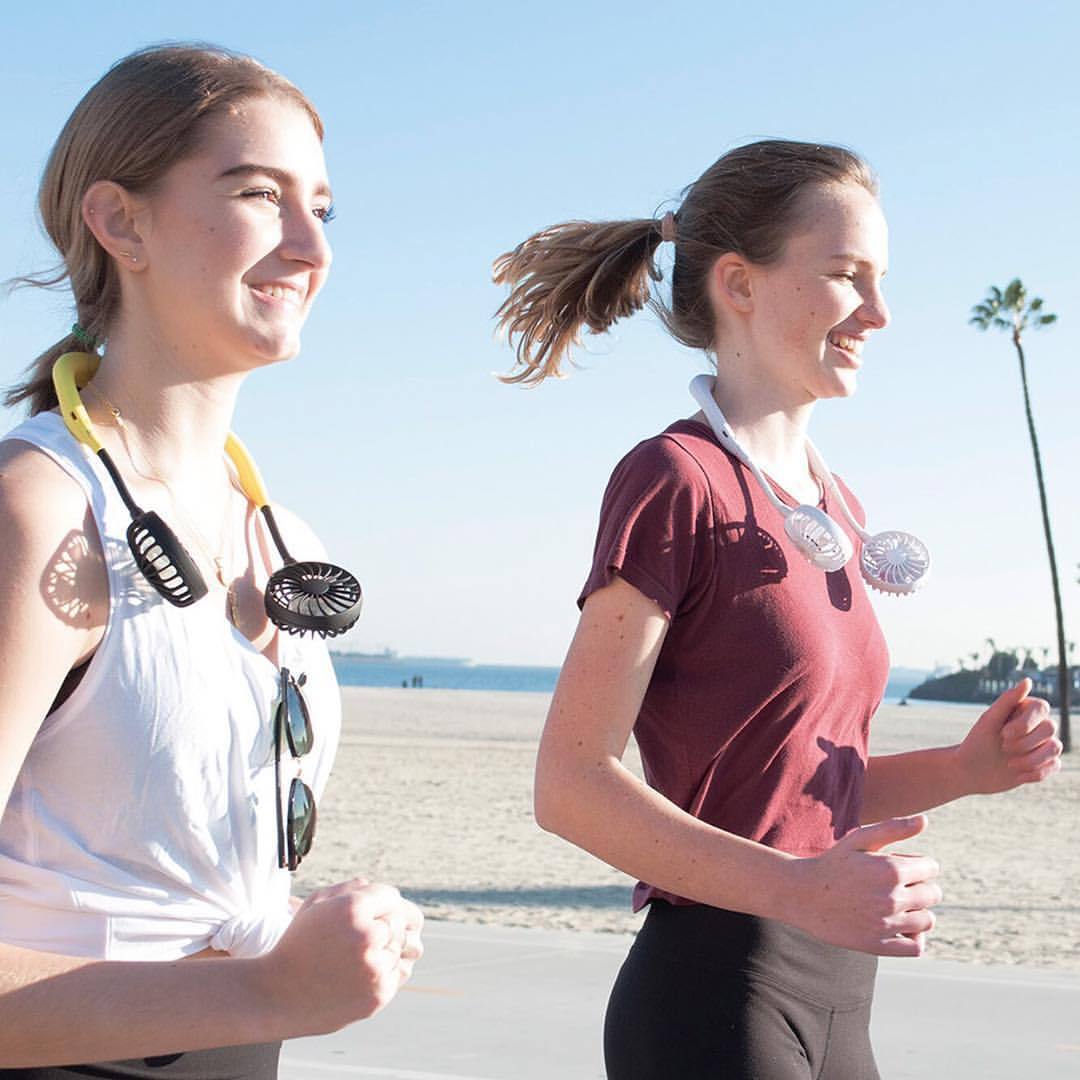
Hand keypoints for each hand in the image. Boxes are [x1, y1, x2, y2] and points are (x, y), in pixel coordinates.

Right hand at [259, 879, 424, 1037]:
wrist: (276, 995)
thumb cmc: (297, 944)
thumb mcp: (315, 905)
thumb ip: (349, 889)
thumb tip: (373, 886)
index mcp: (352, 909)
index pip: (390, 896)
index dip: (377, 904)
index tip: (363, 914)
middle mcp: (367, 937)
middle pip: (397, 921)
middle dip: (380, 926)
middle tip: (354, 938)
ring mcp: (374, 969)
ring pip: (398, 948)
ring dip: (381, 950)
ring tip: (351, 958)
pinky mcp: (379, 995)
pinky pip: (396, 973)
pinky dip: (381, 973)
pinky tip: (355, 975)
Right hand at [783, 815, 941, 956]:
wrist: (802, 895)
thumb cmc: (833, 863)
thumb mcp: (859, 839)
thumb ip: (893, 828)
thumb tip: (925, 820)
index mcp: (891, 869)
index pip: (931, 868)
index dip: (918, 865)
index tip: (901, 866)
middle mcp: (893, 898)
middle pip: (933, 894)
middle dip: (920, 886)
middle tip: (896, 885)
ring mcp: (886, 924)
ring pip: (927, 921)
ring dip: (917, 912)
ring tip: (897, 905)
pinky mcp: (879, 945)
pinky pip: (915, 947)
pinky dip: (914, 939)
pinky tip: (900, 928)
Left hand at [956, 680, 1061, 794]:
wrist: (971, 771)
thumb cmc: (977, 742)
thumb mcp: (989, 721)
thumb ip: (1008, 701)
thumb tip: (1027, 681)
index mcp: (1024, 710)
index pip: (1042, 707)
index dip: (1026, 723)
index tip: (1004, 734)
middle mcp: (1037, 725)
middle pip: (1050, 728)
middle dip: (1025, 742)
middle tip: (1003, 747)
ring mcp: (1043, 745)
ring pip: (1055, 747)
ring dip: (1031, 759)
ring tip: (1009, 764)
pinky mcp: (1045, 764)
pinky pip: (1055, 765)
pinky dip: (1036, 772)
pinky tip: (1018, 774)